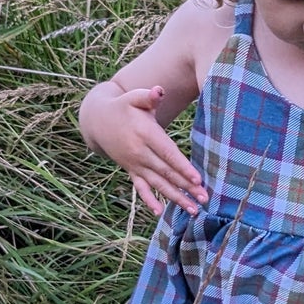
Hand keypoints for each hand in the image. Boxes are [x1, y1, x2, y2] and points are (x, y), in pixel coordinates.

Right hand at [84, 83, 208, 218]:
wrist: (98, 120)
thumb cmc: (124, 106)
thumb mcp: (134, 97)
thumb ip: (148, 96)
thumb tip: (159, 91)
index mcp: (145, 134)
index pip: (167, 153)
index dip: (182, 167)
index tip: (197, 179)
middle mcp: (140, 152)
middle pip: (166, 172)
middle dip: (186, 187)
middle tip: (205, 198)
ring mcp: (135, 164)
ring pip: (158, 184)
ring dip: (176, 197)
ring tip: (193, 210)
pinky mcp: (130, 170)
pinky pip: (140, 188)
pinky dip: (149, 200)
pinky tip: (160, 212)